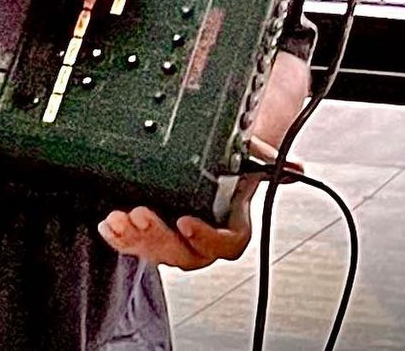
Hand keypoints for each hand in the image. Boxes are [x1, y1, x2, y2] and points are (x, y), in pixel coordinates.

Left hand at [98, 49, 312, 270]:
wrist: (213, 153)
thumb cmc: (231, 158)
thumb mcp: (248, 152)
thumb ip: (265, 159)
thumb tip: (295, 169)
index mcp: (230, 222)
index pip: (226, 244)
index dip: (207, 238)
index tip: (186, 222)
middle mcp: (202, 236)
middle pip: (186, 254)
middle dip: (160, 239)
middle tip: (142, 215)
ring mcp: (175, 236)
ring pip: (159, 252)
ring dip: (137, 239)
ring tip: (120, 218)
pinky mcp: (150, 231)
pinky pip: (136, 244)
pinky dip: (121, 238)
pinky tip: (109, 225)